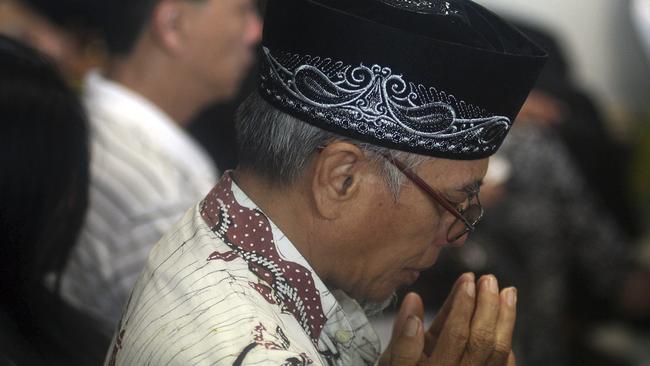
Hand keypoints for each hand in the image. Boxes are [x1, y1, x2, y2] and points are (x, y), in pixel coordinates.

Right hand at [378, 273, 517, 365]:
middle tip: (488, 280)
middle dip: (486, 305)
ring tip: (507, 292)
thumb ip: (401, 333)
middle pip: (479, 340)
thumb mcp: (393, 361)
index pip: (453, 334)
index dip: (460, 305)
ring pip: (496, 350)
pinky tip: (506, 319)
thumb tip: (413, 298)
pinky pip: (503, 364)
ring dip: (504, 318)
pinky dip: (505, 340)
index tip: (466, 280)